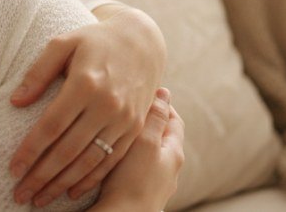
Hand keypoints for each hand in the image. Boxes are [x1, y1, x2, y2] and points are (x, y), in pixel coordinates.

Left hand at [8, 6, 165, 206]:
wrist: (142, 41)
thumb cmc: (94, 40)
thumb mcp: (63, 43)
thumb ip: (38, 72)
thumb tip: (15, 102)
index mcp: (85, 83)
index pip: (51, 125)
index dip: (30, 150)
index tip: (13, 169)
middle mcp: (107, 104)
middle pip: (68, 150)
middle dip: (41, 176)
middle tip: (20, 194)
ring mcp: (124, 118)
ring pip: (89, 161)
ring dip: (63, 184)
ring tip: (40, 199)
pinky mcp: (135, 127)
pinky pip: (111, 160)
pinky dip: (91, 180)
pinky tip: (72, 192)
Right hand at [93, 88, 184, 210]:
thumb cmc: (133, 182)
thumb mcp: (146, 142)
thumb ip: (155, 117)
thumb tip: (163, 93)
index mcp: (174, 152)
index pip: (174, 119)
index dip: (160, 103)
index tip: (142, 92)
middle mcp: (168, 168)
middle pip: (160, 136)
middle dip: (145, 121)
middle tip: (125, 108)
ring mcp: (154, 182)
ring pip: (146, 154)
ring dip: (133, 141)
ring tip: (114, 131)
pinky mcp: (138, 193)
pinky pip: (135, 169)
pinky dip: (125, 159)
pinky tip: (111, 158)